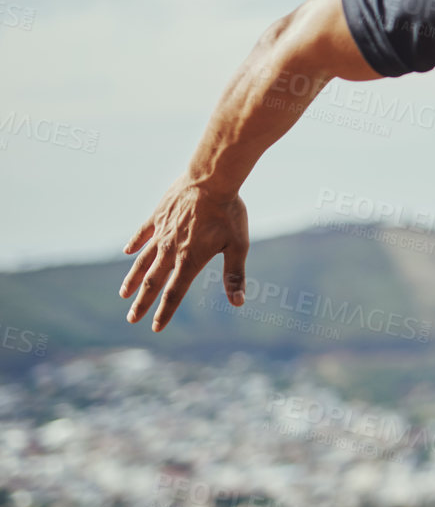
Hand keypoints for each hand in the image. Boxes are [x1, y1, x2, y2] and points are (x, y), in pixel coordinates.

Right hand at [119, 177, 249, 331]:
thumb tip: (239, 302)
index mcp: (189, 260)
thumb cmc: (228, 213)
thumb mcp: (238, 246)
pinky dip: (135, 243)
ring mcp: (161, 232)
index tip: (155, 327)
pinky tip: (128, 251)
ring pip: (143, 260)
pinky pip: (143, 233)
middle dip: (142, 302)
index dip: (164, 312)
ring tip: (124, 293)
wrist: (211, 179)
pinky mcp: (157, 216)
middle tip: (131, 318)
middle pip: (153, 282)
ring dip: (133, 278)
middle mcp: (170, 250)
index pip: (174, 293)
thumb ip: (234, 275)